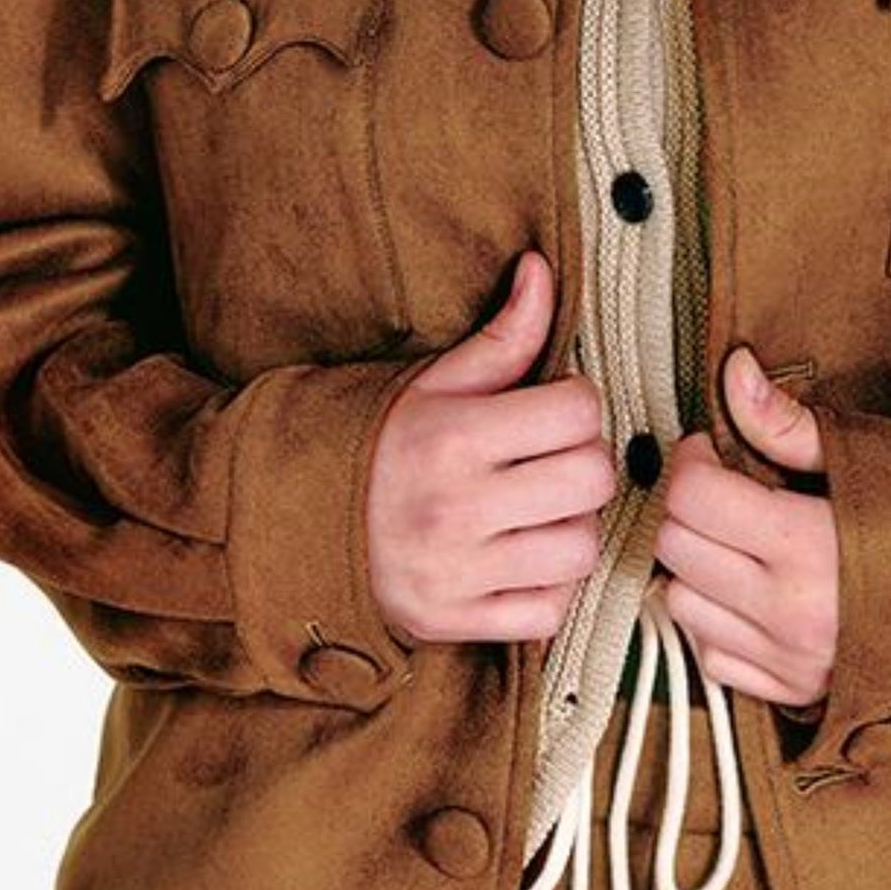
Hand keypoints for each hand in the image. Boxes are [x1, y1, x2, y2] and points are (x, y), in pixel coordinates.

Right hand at [363, 251, 616, 646]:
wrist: (299, 524)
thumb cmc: (383, 444)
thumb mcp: (435, 383)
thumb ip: (503, 334)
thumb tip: (541, 267)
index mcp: (454, 437)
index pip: (577, 412)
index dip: (576, 403)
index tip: (552, 408)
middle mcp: (458, 507)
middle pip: (591, 480)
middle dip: (584, 462)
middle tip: (554, 459)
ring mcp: (459, 573)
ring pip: (581, 549)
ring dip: (573, 526)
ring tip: (543, 509)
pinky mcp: (458, 622)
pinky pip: (550, 612)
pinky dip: (550, 589)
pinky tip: (525, 557)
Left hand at [655, 348, 838, 709]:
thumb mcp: (884, 455)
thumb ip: (791, 425)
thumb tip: (733, 374)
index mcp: (806, 546)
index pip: (694, 498)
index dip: (695, 459)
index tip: (716, 446)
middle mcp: (789, 613)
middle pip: (678, 548)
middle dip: (689, 505)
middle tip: (725, 484)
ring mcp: (792, 660)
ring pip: (682, 604)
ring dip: (695, 564)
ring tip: (736, 537)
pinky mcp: (799, 693)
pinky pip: (713, 657)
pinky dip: (715, 619)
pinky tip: (746, 589)